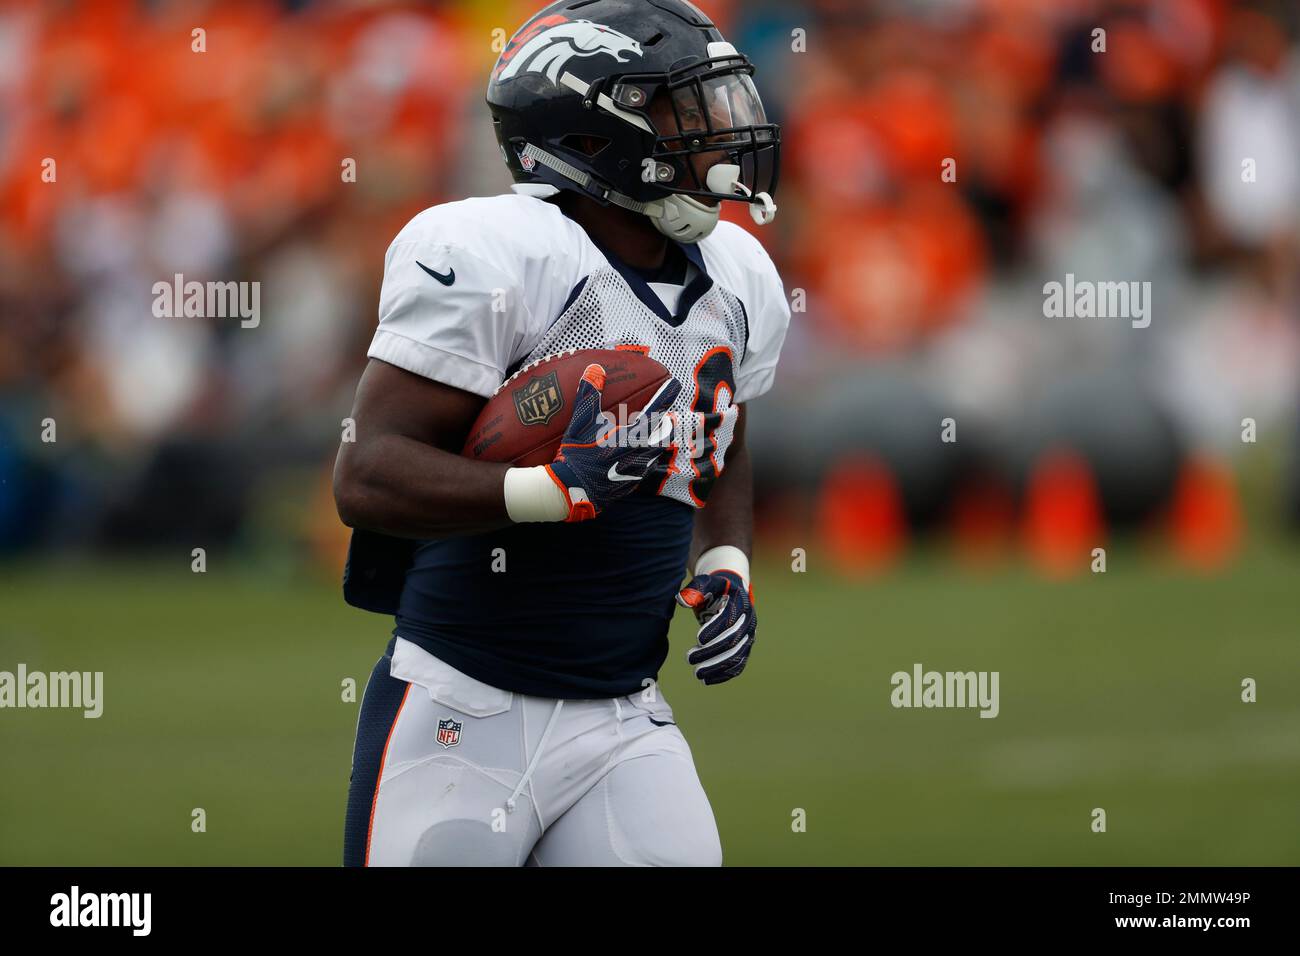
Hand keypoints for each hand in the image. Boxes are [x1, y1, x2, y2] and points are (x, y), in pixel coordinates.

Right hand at [545, 363, 679, 521]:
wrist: (571, 490)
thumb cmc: (576, 454)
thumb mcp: (580, 422)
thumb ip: (589, 395)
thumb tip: (595, 369)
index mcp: (630, 435)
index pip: (656, 410)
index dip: (666, 394)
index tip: (674, 383)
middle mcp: (639, 452)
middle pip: (663, 434)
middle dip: (666, 423)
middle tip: (665, 415)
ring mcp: (637, 469)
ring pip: (656, 452)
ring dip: (657, 441)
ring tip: (653, 435)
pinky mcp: (632, 483)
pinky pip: (646, 468)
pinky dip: (647, 459)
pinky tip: (639, 458)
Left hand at [676, 570, 755, 684]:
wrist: (730, 594)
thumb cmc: (715, 589)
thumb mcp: (705, 583)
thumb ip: (695, 589)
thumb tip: (682, 600)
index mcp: (741, 602)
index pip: (731, 620)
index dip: (716, 630)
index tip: (698, 638)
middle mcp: (749, 621)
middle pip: (733, 641)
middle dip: (711, 651)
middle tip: (689, 658)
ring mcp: (749, 636)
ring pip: (737, 656)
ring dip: (717, 667)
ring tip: (697, 673)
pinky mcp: (745, 648)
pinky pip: (738, 665)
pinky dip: (724, 675)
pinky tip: (707, 680)